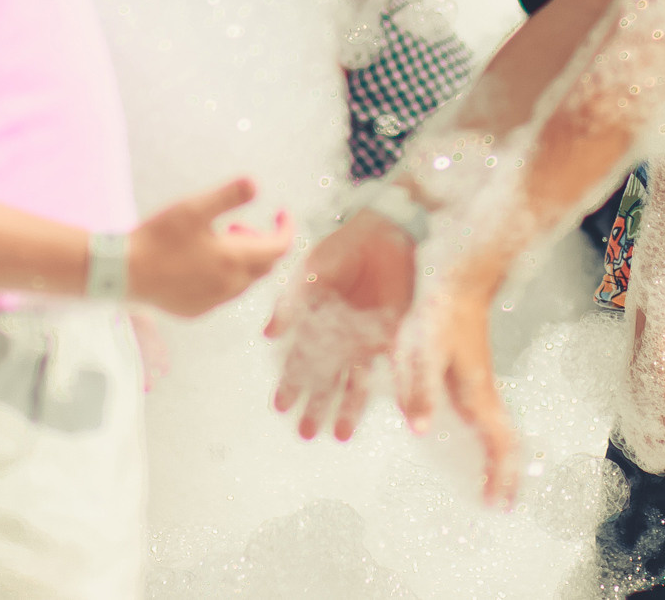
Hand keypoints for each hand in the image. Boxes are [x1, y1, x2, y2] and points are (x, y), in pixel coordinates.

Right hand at [126, 177, 291, 319]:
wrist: (123, 272)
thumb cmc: (158, 237)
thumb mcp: (193, 208)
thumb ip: (228, 196)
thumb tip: (256, 183)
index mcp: (234, 260)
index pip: (280, 247)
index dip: (286, 228)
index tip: (282, 212)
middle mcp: (230, 287)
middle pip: (265, 266)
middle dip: (260, 242)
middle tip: (235, 224)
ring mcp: (214, 302)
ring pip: (244, 281)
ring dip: (241, 260)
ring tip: (215, 240)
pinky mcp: (197, 310)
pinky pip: (223, 293)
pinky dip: (224, 276)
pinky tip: (199, 262)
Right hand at [265, 209, 414, 439]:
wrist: (382, 231)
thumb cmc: (342, 246)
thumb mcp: (311, 270)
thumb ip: (291, 301)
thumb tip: (270, 333)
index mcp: (316, 321)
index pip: (299, 359)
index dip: (289, 382)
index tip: (279, 406)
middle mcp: (341, 335)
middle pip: (326, 378)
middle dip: (314, 405)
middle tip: (305, 433)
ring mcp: (367, 338)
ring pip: (355, 381)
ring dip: (347, 407)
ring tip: (337, 434)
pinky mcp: (393, 333)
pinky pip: (394, 367)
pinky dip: (395, 390)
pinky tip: (392, 412)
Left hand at [390, 268, 517, 504]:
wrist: (456, 272)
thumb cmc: (439, 309)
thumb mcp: (422, 350)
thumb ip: (421, 390)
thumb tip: (423, 431)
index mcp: (476, 393)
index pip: (501, 445)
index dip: (502, 477)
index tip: (498, 505)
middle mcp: (481, 391)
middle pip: (502, 441)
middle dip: (503, 474)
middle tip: (497, 502)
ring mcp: (476, 379)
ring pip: (492, 427)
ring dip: (491, 456)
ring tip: (480, 479)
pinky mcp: (466, 367)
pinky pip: (478, 411)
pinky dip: (475, 433)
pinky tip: (454, 434)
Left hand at [614, 304, 664, 477]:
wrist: (656, 306)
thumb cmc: (657, 331)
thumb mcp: (655, 361)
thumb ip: (660, 381)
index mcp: (628, 387)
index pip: (635, 427)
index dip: (651, 445)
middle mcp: (633, 389)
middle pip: (649, 431)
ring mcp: (646, 384)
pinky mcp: (663, 375)